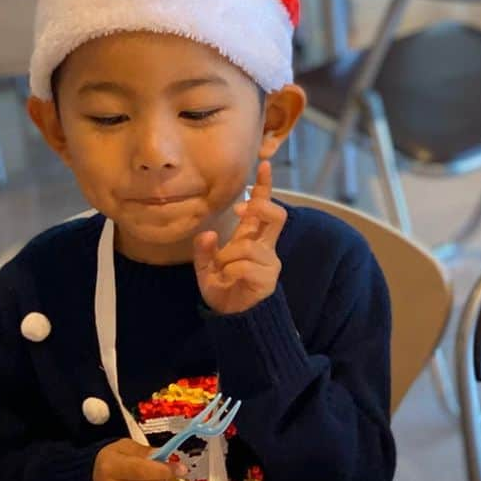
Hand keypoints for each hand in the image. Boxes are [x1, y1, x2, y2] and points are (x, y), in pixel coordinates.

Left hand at [193, 161, 285, 314]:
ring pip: (248, 246)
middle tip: (240, 210)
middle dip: (259, 208)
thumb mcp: (205, 266)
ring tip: (224, 269)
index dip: (265, 186)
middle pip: (276, 216)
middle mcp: (265, 247)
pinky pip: (244, 266)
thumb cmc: (222, 287)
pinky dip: (230, 272)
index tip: (263, 164)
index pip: (263, 208)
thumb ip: (204, 248)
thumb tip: (208, 233)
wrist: (231, 317)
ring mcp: (269, 263)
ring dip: (228, 256)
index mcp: (252, 238)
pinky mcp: (268, 279)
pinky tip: (229, 280)